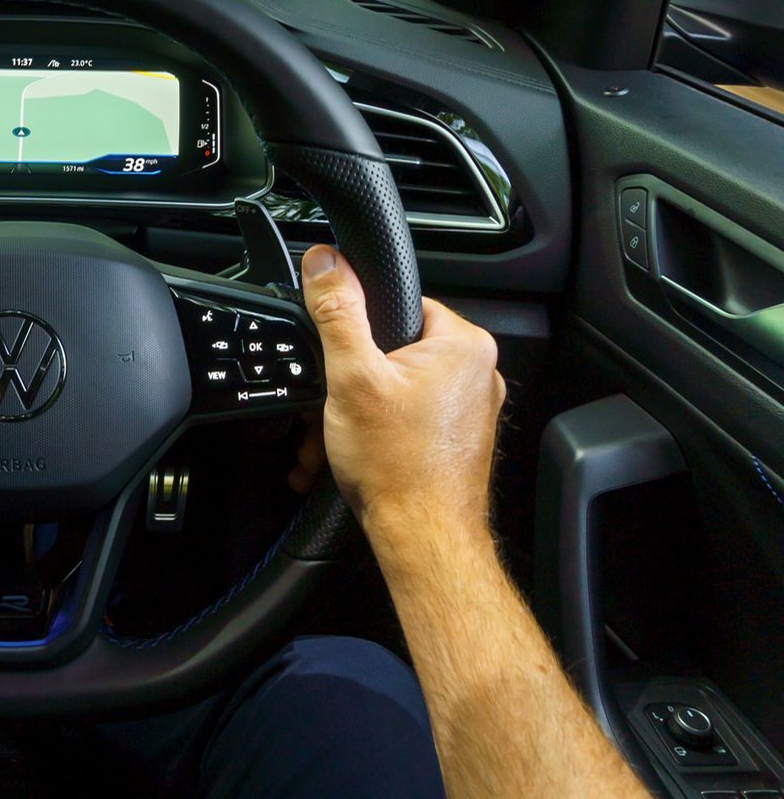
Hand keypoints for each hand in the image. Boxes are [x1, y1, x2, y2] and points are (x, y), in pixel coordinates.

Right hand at [299, 245, 504, 529]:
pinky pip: (406, 417)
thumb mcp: (352, 376)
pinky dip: (374, 432)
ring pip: (394, 388)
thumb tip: (325, 261)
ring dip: (353, 412)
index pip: (398, 305)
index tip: (339, 359)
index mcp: (463, 344)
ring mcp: (468, 408)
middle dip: (347, 383)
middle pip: (392, 351)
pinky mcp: (456, 437)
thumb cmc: (399, 467)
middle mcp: (476, 373)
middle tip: (327, 409)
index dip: (357, 329)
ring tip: (332, 440)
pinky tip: (353, 455)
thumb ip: (337, 311)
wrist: (423, 539)